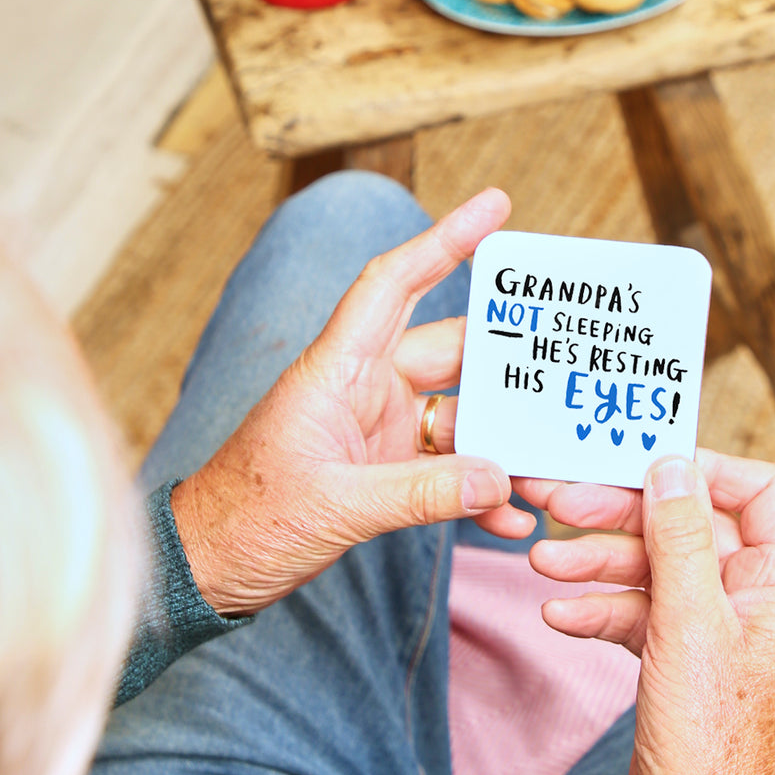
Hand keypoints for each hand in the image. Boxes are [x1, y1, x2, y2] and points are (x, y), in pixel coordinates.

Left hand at [171, 188, 537, 616]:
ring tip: (546, 465)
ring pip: (461, 413)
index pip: (394, 284)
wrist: (210, 568)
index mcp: (338, 370)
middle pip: (452, 352)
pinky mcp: (387, 469)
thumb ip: (420, 494)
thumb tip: (498, 479)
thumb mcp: (335, 505)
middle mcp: (365, 388)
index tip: (495, 206)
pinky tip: (509, 514)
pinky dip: (478, 488)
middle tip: (565, 365)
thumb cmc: (246, 520)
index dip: (444, 239)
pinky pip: (449, 467)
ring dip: (500, 441)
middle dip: (507, 363)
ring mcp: (379, 428)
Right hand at [516, 453, 774, 774]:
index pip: (760, 490)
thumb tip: (673, 465)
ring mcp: (720, 626)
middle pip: (691, 525)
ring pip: (659, 567)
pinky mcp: (686, 653)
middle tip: (561, 503)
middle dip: (624, 516)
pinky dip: (603, 609)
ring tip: (544, 565)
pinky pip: (644, 610)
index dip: (703, 470)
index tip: (642, 464)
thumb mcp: (689, 624)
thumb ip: (680, 537)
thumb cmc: (712, 741)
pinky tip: (560, 616)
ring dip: (600, 563)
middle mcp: (758, 596)